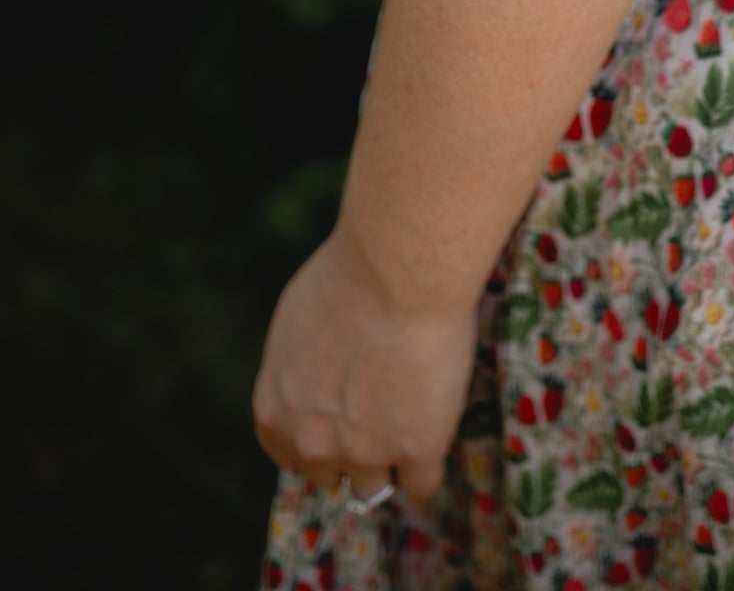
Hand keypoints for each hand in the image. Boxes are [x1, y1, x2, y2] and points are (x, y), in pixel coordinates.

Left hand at [252, 225, 480, 511]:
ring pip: (375, 485)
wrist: (399, 270)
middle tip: (379, 418)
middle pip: (330, 476)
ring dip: (390, 459)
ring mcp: (365, 452)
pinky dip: (427, 467)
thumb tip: (313, 378)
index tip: (340, 426)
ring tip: (413, 424)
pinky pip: (421, 485)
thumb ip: (297, 366)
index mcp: (275, 410)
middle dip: (352, 451)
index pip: (290, 457)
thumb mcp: (296, 320)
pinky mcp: (416, 450)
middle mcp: (312, 442)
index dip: (319, 440)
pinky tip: (435, 440)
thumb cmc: (349, 275)